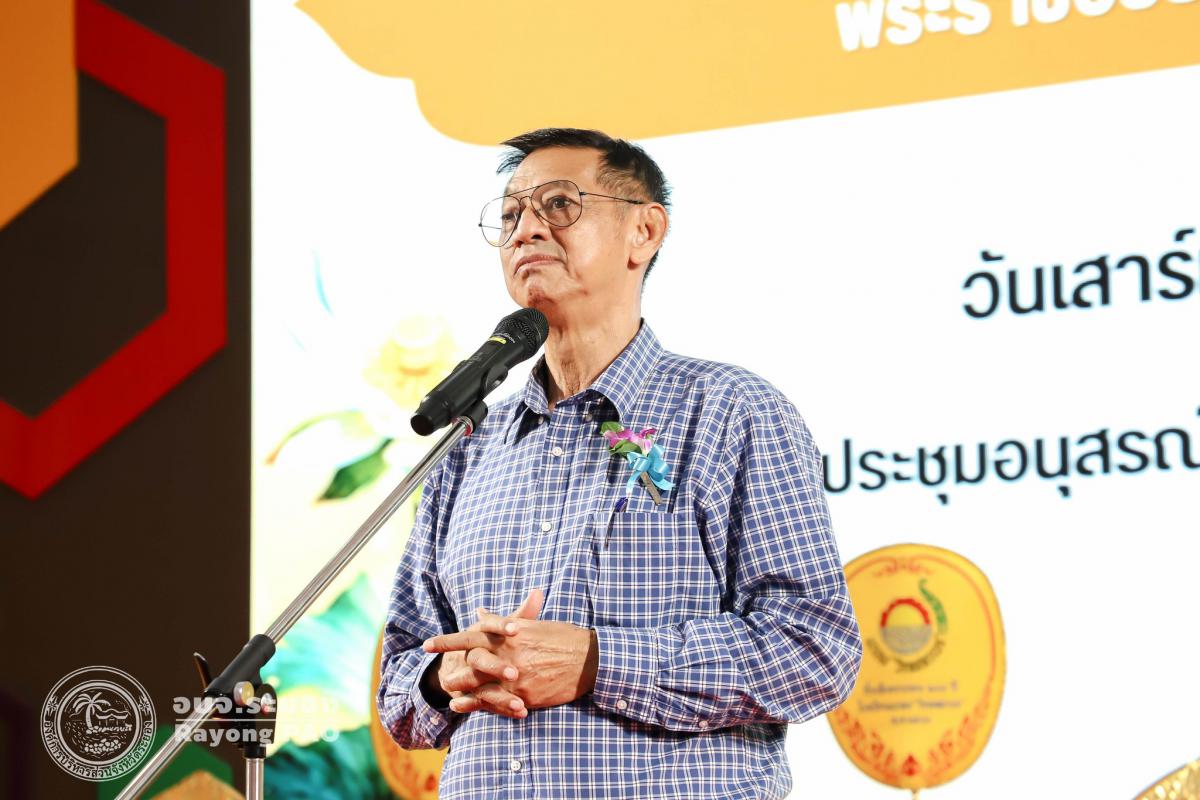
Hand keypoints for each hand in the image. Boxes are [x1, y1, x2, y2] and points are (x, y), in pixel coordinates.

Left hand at [423, 589, 598, 712]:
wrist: (589, 660)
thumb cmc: (563, 637)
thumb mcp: (533, 624)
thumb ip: (503, 620)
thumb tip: (481, 611)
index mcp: (509, 634)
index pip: (470, 635)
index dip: (447, 641)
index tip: (428, 644)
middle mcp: (508, 655)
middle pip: (470, 662)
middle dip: (451, 668)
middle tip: (437, 674)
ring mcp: (516, 678)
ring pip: (479, 686)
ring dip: (461, 690)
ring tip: (448, 694)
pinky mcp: (525, 696)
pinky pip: (497, 703)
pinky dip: (478, 705)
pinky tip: (465, 707)